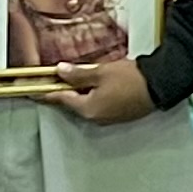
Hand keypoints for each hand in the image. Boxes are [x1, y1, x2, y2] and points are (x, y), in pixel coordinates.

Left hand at [43, 55, 157, 124]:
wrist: (160, 85)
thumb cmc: (130, 78)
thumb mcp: (101, 72)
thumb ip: (78, 74)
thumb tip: (59, 72)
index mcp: (88, 109)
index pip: (61, 99)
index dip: (46, 92)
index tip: (32, 90)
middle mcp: (96, 118)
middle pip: (74, 103)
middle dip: (65, 91)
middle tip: (56, 77)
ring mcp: (109, 118)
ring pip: (87, 105)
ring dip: (81, 93)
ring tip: (77, 77)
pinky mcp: (120, 115)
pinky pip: (99, 105)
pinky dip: (93, 96)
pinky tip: (95, 85)